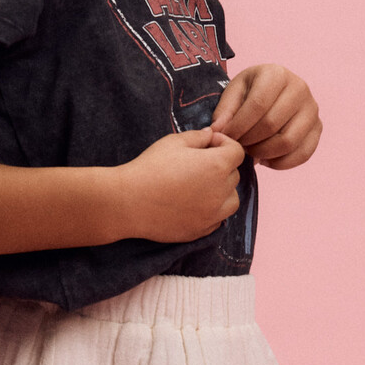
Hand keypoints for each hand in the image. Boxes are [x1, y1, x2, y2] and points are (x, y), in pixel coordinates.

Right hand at [116, 128, 243, 242]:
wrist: (128, 202)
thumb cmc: (149, 168)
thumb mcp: (173, 142)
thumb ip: (198, 136)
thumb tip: (211, 134)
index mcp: (217, 166)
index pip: (237, 151)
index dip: (224, 143)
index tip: (207, 144)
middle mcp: (221, 192)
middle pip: (234, 175)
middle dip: (221, 166)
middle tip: (197, 163)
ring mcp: (213, 214)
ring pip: (232, 200)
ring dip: (222, 191)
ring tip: (201, 186)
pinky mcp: (202, 230)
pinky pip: (218, 219)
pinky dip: (212, 210)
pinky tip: (193, 203)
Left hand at [210, 62, 321, 168]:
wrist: (275, 91)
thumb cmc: (252, 91)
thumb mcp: (234, 92)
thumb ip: (224, 111)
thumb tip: (218, 131)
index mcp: (277, 74)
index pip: (258, 104)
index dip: (238, 126)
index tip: (224, 137)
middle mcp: (300, 88)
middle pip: (271, 125)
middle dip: (249, 141)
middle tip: (237, 145)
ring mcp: (312, 109)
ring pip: (287, 142)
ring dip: (263, 153)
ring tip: (250, 151)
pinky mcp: (318, 128)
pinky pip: (302, 154)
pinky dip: (280, 163)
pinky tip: (265, 159)